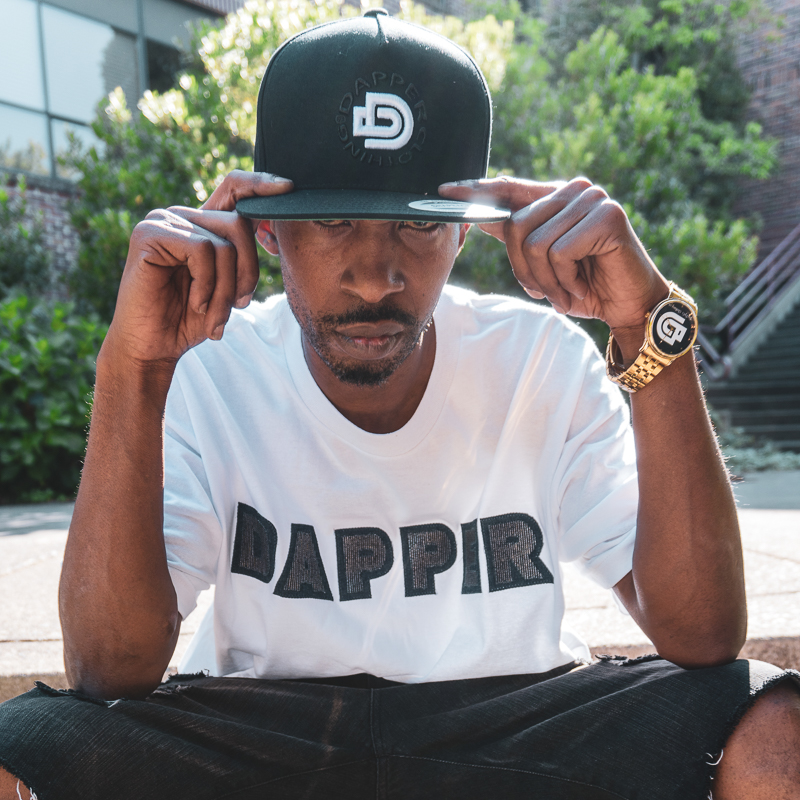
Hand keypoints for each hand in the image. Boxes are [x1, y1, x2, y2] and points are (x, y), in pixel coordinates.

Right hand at [104, 170, 292, 368]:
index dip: (262, 185)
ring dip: (227, 289)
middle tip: (239, 305)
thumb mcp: (227, 286)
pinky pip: (203, 250)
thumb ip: (241, 257)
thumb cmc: (190, 319)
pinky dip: (207, 285)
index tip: (288, 187)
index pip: (235, 188)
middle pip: (239, 225)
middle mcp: (182, 216)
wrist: (153, 347)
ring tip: (214, 315)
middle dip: (248, 272)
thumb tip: (271, 229)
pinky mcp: (150, 233)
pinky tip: (196, 304)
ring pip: (224, 244)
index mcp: (201, 224)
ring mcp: (163, 221)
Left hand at [439, 177, 669, 349]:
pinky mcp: (607, 216)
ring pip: (534, 242)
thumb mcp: (542, 263)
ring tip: (565, 292)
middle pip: (515, 226)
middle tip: (544, 291)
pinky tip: (581, 288)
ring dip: (545, 280)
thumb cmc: (584, 287)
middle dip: (523, 270)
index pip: (509, 188)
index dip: (476, 191)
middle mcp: (574, 190)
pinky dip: (564, 280)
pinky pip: (558, 252)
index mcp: (555, 197)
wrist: (628, 307)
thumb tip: (478, 221)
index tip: (445, 191)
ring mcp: (592, 200)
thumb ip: (517, 239)